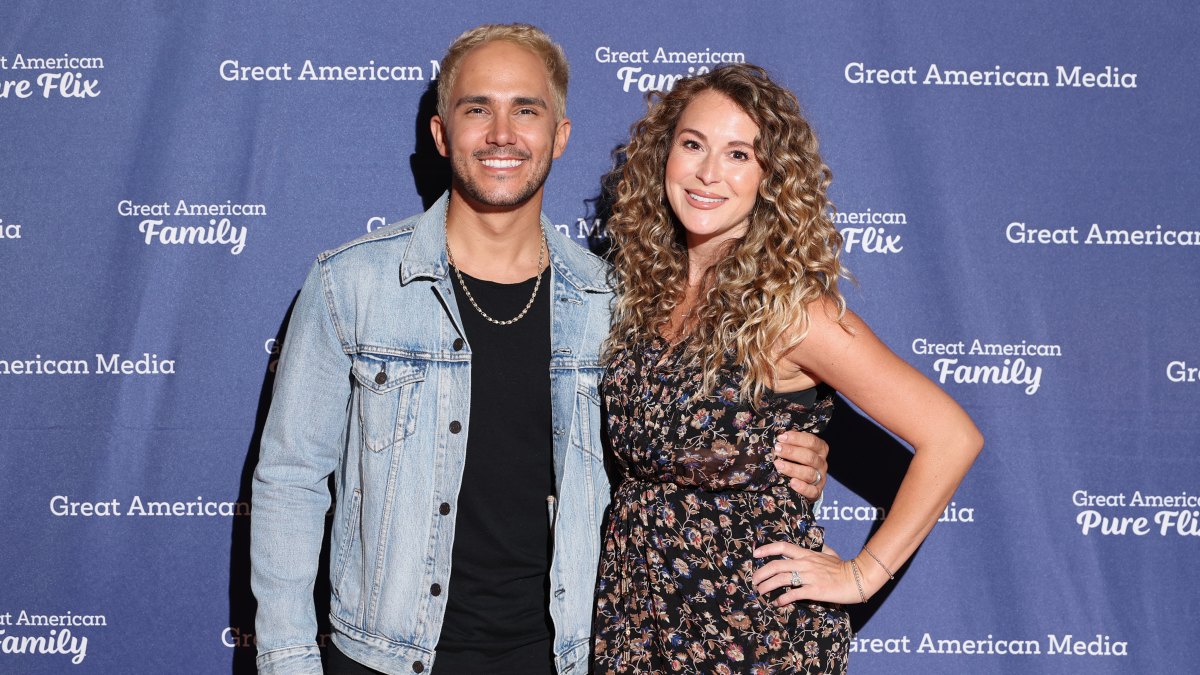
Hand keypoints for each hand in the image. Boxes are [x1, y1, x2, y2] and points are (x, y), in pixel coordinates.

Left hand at [752, 541, 866, 606]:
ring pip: (781, 579)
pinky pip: (794, 594)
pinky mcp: (815, 590)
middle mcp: (805, 563)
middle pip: (776, 565)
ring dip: (767, 586)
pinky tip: (778, 602)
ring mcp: (810, 577)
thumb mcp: (830, 553)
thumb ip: (820, 549)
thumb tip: (817, 544)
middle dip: (761, 573)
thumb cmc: (843, 567)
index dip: (766, 549)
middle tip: (754, 581)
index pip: (782, 547)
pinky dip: (783, 598)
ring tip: (760, 592)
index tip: (755, 554)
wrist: (858, 578)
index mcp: (807, 554)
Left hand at [773, 431, 828, 500]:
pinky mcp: (816, 492)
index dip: (796, 438)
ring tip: (778, 465)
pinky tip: (792, 483)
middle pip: (809, 457)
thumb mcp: (797, 449)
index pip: (812, 441)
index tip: (781, 437)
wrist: (804, 484)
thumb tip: (778, 434)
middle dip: (791, 452)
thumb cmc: (797, 461)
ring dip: (792, 469)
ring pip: (809, 473)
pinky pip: (812, 491)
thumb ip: (791, 442)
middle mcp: (822, 463)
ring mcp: (820, 478)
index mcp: (820, 449)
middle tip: (777, 449)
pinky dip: (802, 487)